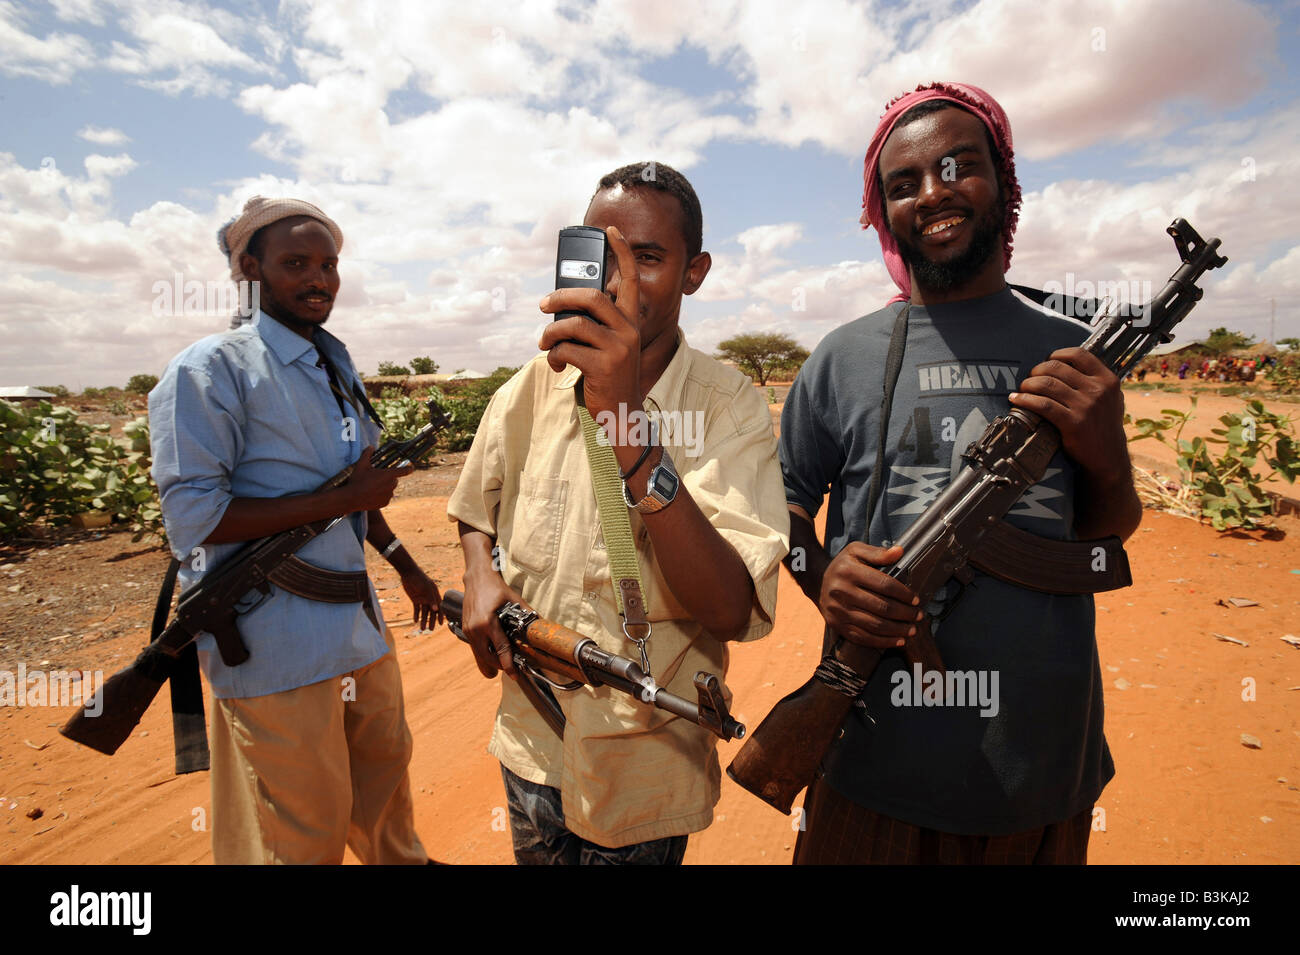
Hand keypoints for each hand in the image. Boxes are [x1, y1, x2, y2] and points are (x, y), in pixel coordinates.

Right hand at [343, 446, 411, 512]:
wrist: (351, 498)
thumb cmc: (357, 480)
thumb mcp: (361, 464)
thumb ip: (367, 454)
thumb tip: (371, 447)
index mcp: (388, 475)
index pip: (404, 471)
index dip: (408, 468)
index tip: (411, 468)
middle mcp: (391, 485)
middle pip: (394, 480)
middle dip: (388, 478)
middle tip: (377, 478)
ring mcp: (389, 495)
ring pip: (390, 489)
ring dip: (384, 487)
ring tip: (372, 487)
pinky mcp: (385, 503)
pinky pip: (385, 498)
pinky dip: (381, 496)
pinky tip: (371, 494)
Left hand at [399, 569, 442, 631]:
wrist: (409, 573)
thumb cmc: (420, 579)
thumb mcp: (426, 589)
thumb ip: (431, 599)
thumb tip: (436, 610)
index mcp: (435, 595)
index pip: (439, 607)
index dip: (440, 615)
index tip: (441, 624)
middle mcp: (429, 598)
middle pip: (432, 612)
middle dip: (432, 621)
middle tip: (431, 629)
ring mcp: (422, 599)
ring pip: (424, 612)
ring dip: (423, 620)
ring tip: (422, 629)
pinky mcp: (415, 599)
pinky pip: (416, 609)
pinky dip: (416, 615)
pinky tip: (415, 621)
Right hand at [461, 569, 525, 677]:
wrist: (477, 579)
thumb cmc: (496, 588)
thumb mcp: (514, 600)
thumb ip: (527, 614)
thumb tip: (541, 625)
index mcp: (487, 622)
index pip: (500, 648)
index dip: (508, 663)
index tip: (515, 674)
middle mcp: (475, 628)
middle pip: (488, 657)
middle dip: (500, 666)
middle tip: (512, 670)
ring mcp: (468, 630)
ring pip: (479, 655)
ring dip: (490, 662)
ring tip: (502, 666)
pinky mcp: (465, 629)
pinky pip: (474, 648)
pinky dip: (483, 654)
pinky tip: (492, 656)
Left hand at [537, 225, 640, 429]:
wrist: (622, 412)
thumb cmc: (609, 375)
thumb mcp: (610, 345)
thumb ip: (596, 324)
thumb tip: (559, 306)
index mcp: (631, 321)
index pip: (630, 280)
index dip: (621, 253)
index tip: (609, 231)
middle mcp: (629, 331)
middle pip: (591, 297)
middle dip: (560, 298)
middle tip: (542, 305)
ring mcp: (618, 349)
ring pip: (573, 324)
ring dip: (550, 333)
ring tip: (545, 344)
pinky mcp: (603, 367)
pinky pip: (567, 350)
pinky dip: (554, 356)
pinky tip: (557, 365)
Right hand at [819, 543, 923, 649]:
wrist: (816, 581)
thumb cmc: (843, 566)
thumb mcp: (856, 551)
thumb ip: (878, 552)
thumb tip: (899, 552)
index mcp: (849, 571)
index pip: (883, 584)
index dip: (903, 594)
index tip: (915, 600)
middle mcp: (842, 592)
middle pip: (881, 607)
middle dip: (904, 614)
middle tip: (919, 616)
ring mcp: (839, 611)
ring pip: (874, 625)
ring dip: (897, 630)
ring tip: (912, 630)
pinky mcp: (837, 625)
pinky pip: (863, 638)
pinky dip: (883, 642)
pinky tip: (898, 641)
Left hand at [1009, 347, 1128, 482]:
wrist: (1108, 456)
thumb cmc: (1104, 425)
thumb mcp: (1110, 398)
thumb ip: (1094, 380)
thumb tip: (1066, 363)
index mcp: (1108, 380)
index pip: (1079, 355)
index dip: (1058, 354)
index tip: (1047, 360)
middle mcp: (1098, 390)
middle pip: (1057, 368)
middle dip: (1037, 370)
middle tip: (1029, 378)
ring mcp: (1086, 406)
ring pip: (1047, 384)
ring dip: (1028, 384)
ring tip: (1022, 389)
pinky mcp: (1073, 423)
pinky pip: (1042, 405)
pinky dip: (1025, 400)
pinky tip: (1016, 400)